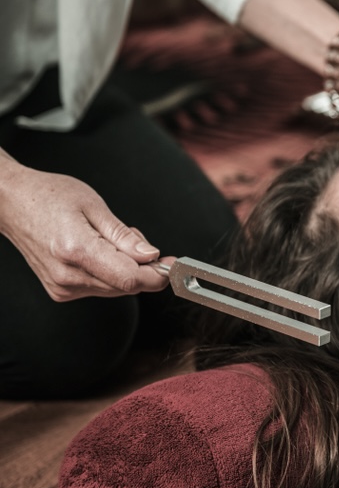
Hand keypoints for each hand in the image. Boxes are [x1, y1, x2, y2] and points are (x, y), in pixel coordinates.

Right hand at [0, 166, 169, 300]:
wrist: (11, 203)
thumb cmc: (50, 196)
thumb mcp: (94, 206)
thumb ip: (124, 236)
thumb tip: (151, 256)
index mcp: (76, 250)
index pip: (130, 279)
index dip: (157, 275)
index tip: (173, 264)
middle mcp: (67, 275)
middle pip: (126, 286)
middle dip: (144, 267)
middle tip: (139, 241)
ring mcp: (62, 286)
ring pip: (116, 288)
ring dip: (127, 268)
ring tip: (111, 239)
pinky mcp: (60, 291)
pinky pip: (101, 287)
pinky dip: (110, 272)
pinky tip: (100, 251)